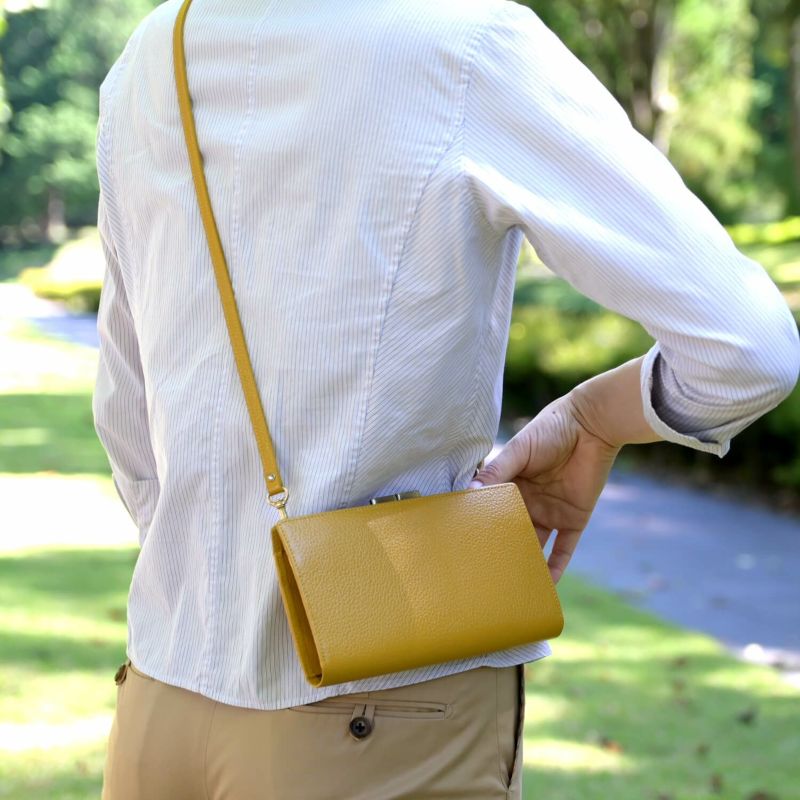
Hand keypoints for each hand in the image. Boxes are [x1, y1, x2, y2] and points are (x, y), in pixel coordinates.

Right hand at [468, 392, 621, 583]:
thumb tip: (467, 493)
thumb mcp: (518, 450)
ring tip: (511, 588)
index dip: (479, 527)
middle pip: (512, 533)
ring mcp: (550, 512)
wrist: (591, 426)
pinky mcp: (574, 519)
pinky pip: (564, 549)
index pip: (491, 511)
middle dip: (501, 552)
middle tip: (483, 576)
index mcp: (510, 485)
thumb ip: (496, 472)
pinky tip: (548, 586)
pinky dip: (557, 567)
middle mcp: (527, 502)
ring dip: (527, 564)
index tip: (461, 546)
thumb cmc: (550, 430)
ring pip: (535, 546)